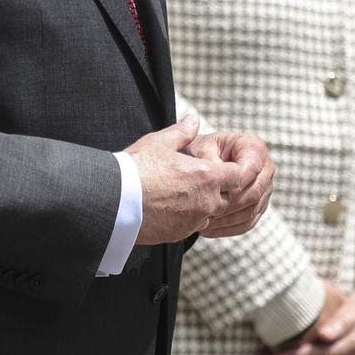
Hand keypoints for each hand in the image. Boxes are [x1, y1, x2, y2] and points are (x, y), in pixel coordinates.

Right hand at [127, 116, 233, 244]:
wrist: (114, 200)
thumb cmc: (136, 168)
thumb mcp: (159, 142)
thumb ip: (182, 132)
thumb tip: (193, 120)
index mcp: (208, 176)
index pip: (240, 175)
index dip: (235, 170)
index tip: (224, 166)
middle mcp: (207, 201)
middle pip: (228, 197)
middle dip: (219, 189)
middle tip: (198, 179)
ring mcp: (195, 220)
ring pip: (210, 214)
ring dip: (203, 205)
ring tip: (180, 194)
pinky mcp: (180, 234)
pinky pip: (192, 226)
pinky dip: (187, 218)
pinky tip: (168, 208)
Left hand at [188, 131, 275, 238]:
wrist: (203, 161)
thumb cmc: (200, 151)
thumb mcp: (200, 147)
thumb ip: (207, 157)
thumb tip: (213, 170)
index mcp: (254, 147)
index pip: (251, 169)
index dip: (234, 182)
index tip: (213, 192)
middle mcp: (266, 168)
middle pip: (255, 192)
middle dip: (230, 204)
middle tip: (207, 212)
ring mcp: (266, 189)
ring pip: (252, 210)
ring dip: (227, 219)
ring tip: (203, 223)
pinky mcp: (259, 206)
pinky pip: (248, 222)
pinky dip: (228, 228)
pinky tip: (208, 230)